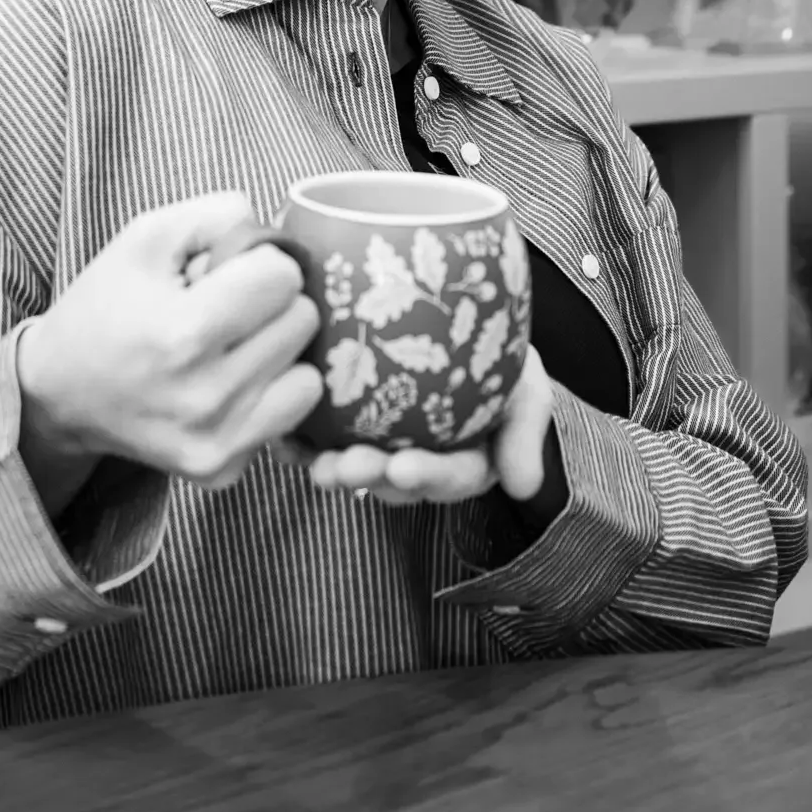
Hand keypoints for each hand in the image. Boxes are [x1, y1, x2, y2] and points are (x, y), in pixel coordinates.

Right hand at [18, 191, 322, 492]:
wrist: (60, 392)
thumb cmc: (107, 304)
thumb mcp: (148, 235)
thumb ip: (221, 215)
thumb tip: (281, 236)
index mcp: (183, 334)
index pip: (283, 277)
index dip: (259, 263)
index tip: (226, 274)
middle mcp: (205, 397)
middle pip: (302, 322)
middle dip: (273, 304)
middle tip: (227, 310)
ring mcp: (217, 441)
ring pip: (310, 374)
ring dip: (280, 352)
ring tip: (233, 347)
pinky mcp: (222, 470)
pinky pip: (292, 416)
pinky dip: (272, 394)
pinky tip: (230, 383)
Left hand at [295, 347, 556, 507]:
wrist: (464, 324)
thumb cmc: (500, 358)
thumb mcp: (528, 390)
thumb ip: (524, 433)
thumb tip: (526, 487)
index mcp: (466, 463)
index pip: (451, 476)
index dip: (428, 476)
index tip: (404, 467)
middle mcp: (420, 462)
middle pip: (394, 478)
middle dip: (370, 475)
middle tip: (346, 466)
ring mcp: (382, 448)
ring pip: (356, 468)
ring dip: (334, 468)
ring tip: (315, 462)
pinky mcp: (344, 430)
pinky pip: (319, 443)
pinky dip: (301, 445)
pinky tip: (284, 439)